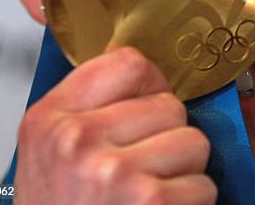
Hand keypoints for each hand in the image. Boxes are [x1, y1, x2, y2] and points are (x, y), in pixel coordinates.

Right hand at [14, 47, 216, 204]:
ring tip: (148, 194)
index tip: (145, 107)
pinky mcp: (150, 202)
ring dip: (183, 172)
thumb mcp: (51, 152)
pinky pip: (203, 184)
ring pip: (194, 142)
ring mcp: (114, 172)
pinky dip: (191, 203)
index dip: (149, 87)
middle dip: (167, 136)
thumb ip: (91, 107)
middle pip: (170, 105)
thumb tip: (148, 75)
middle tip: (140, 168)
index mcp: (51, 119)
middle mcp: (77, 141)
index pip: (129, 63)